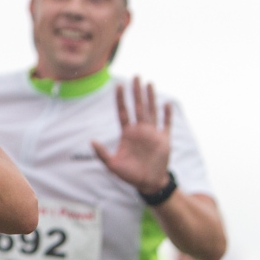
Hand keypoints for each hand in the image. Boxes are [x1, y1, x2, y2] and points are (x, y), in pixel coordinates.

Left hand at [91, 77, 172, 195]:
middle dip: (136, 92)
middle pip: (138, 106)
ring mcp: (152, 133)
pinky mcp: (164, 139)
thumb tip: (91, 141)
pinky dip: (167, 115)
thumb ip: (102, 153)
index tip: (118, 85)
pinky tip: (167, 103)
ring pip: (151, 111)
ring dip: (151, 97)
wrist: (148, 183)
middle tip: (136, 76)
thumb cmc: (129, 175)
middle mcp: (140, 130)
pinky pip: (166, 124)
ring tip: (149, 83)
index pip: (123, 112)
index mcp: (127, 133)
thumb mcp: (112, 165)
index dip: (120, 99)